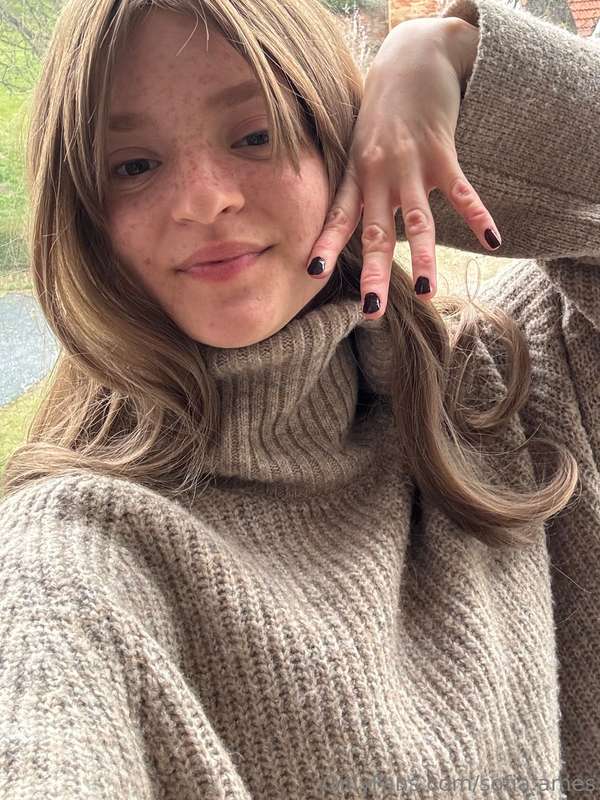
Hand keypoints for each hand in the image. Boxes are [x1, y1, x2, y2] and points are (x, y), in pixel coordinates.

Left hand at [305, 17, 501, 318]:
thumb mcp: (358, 149)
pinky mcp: (444, 153)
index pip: (339, 217)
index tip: (313, 273)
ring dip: (425, 258)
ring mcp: (412, 165)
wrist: (411, 60)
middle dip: (374, 273)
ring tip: (429, 293)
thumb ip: (357, 190)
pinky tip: (491, 241)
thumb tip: (347, 233)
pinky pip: (461, 191)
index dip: (326, 244)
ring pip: (417, 221)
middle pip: (376, 232)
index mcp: (357, 177)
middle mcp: (379, 175)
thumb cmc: (381, 114)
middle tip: (372, 309)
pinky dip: (477, 216)